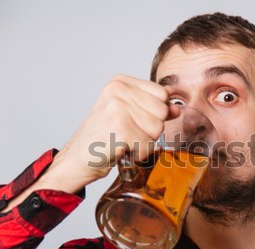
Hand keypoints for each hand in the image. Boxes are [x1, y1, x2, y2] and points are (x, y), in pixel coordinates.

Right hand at [44, 75, 175, 192]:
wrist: (78, 159)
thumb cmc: (103, 137)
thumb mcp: (129, 115)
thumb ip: (153, 107)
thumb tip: (176, 107)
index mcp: (121, 82)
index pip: (162, 93)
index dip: (155, 113)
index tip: (135, 121)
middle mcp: (118, 90)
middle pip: (162, 111)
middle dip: (150, 129)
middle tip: (127, 134)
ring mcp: (118, 108)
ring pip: (157, 129)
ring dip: (144, 143)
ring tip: (123, 141)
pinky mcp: (120, 128)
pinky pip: (148, 144)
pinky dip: (138, 154)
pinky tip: (121, 150)